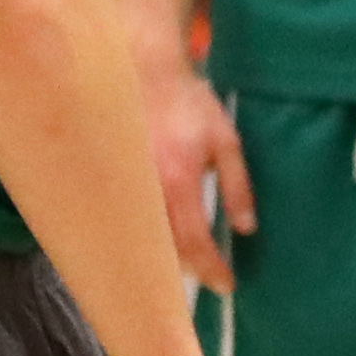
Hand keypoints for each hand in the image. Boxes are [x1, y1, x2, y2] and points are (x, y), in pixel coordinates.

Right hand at [136, 58, 256, 296]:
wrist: (143, 71)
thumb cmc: (189, 105)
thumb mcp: (226, 141)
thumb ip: (238, 186)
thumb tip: (246, 229)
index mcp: (179, 179)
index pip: (195, 240)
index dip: (212, 268)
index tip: (228, 284)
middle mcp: (147, 189)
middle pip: (165, 250)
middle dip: (189, 272)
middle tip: (210, 279)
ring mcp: (123, 187)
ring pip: (141, 241)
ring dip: (165, 261)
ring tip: (189, 267)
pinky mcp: (109, 183)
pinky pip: (123, 223)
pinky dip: (141, 240)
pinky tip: (155, 246)